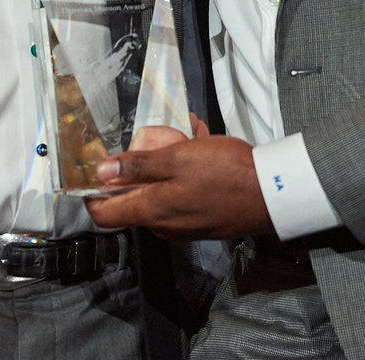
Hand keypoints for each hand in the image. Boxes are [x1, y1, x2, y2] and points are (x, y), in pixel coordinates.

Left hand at [83, 122, 269, 239]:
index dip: (91, 194)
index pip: (104, 215)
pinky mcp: (202, 222)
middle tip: (157, 139)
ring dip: (166, 165)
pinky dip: (184, 173)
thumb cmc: (226, 173)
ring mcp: (184, 226)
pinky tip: (202, 148)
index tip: (92, 172)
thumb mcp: (178, 158)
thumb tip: (100, 172)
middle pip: (133, 199)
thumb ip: (137, 166)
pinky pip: (181, 196)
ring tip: (187, 137)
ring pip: (160, 193)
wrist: (273, 193)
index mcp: (152, 211)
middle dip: (139, 167)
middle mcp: (163, 226)